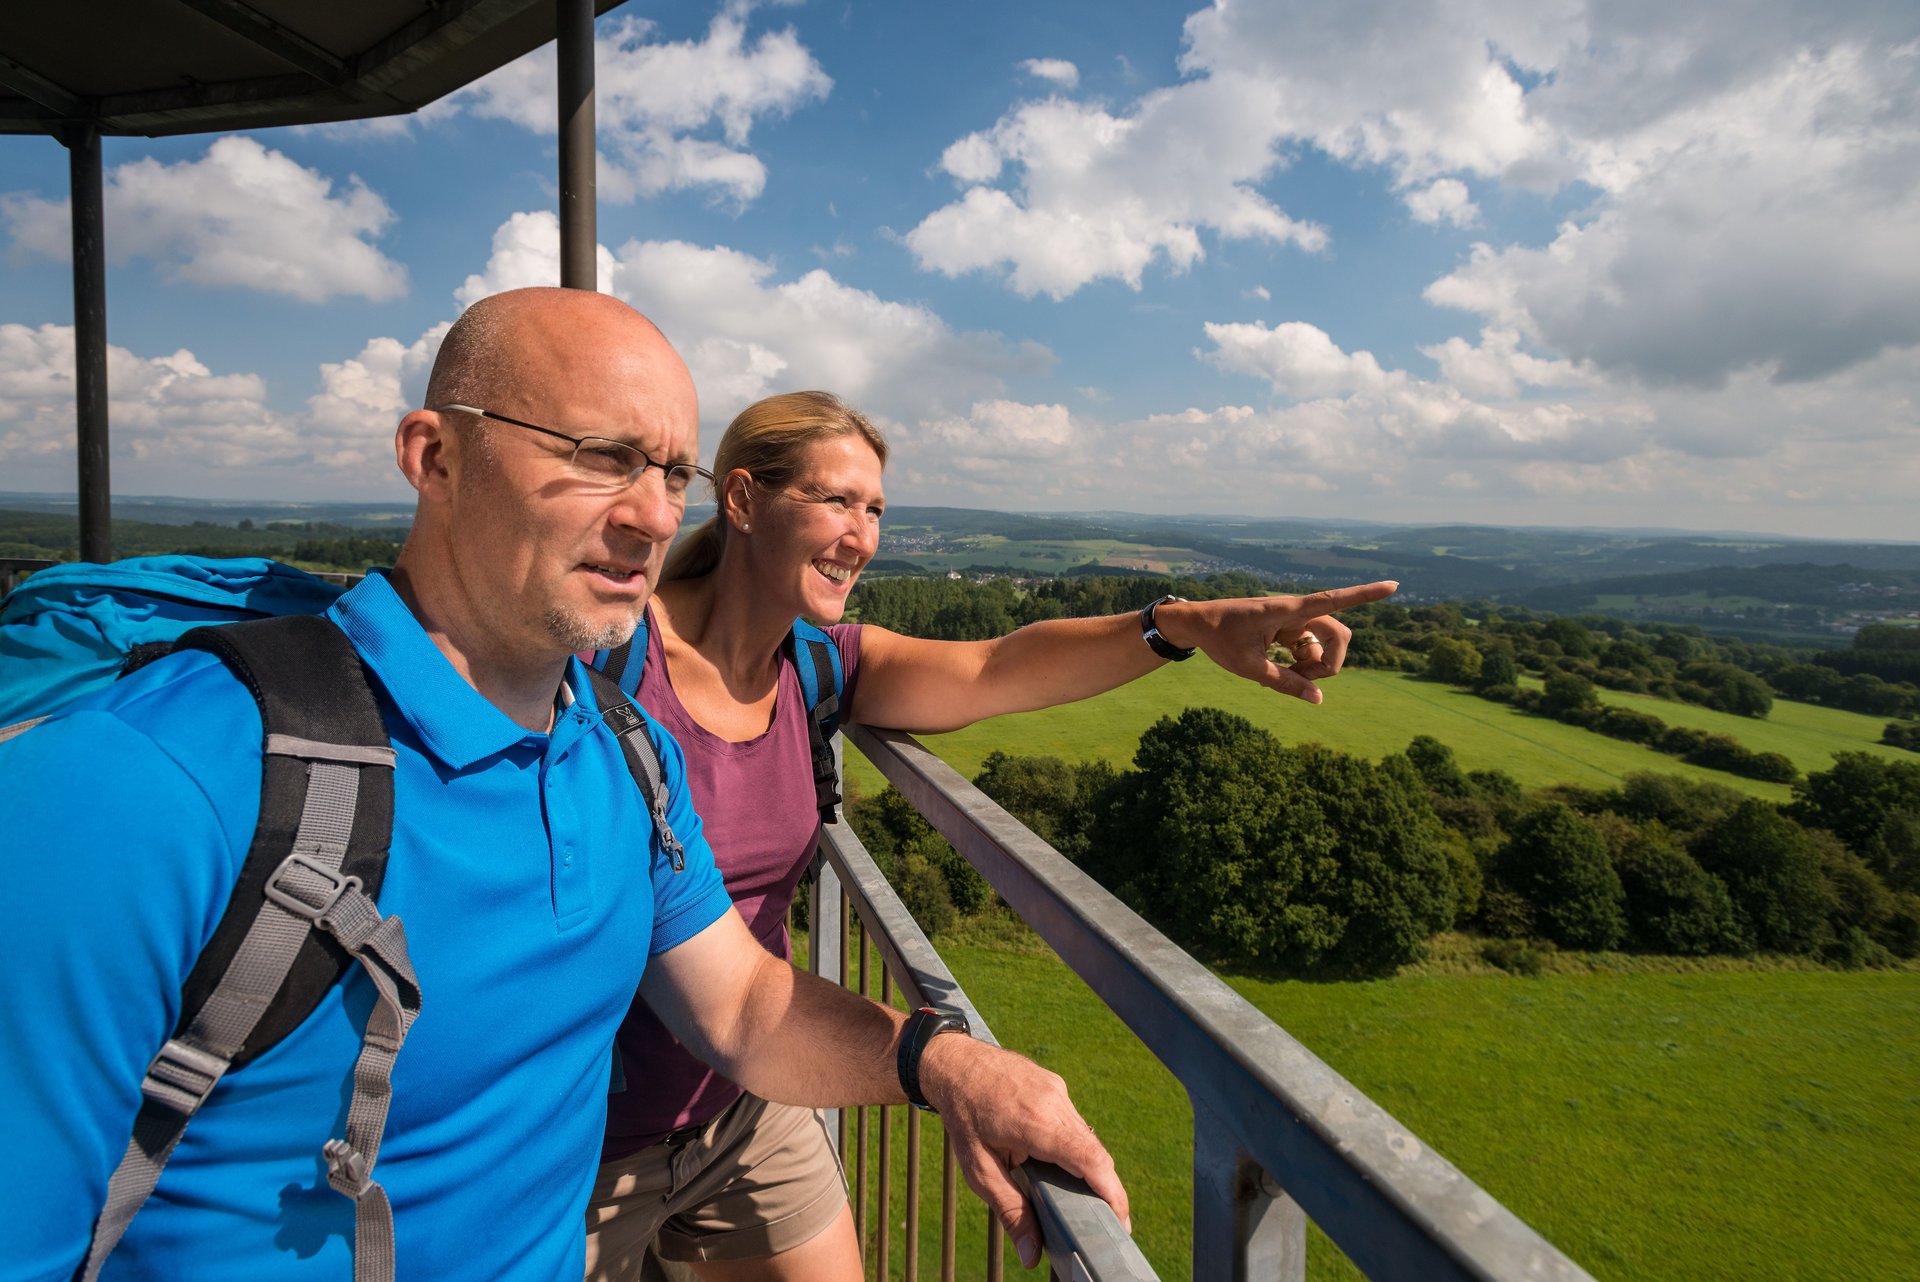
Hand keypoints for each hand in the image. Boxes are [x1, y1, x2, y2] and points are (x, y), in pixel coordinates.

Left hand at [917, 1035, 1129, 1269]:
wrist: (953, 1062)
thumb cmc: (962, 1116)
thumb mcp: (977, 1169)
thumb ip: (1009, 1209)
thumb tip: (1031, 1254)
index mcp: (1036, 1124)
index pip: (1091, 1160)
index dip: (1113, 1193)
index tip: (1121, 1220)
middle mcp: (1054, 1102)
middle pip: (1095, 1153)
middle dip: (1105, 1188)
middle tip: (1105, 1221)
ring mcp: (1057, 1090)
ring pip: (1086, 1137)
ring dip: (1087, 1166)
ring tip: (1080, 1195)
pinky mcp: (1055, 1085)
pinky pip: (1074, 1121)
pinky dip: (1073, 1145)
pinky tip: (1057, 1161)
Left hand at [1160, 581, 1398, 703]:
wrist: (1196, 624)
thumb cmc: (1219, 640)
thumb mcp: (1249, 668)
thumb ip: (1284, 683)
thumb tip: (1319, 699)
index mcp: (1287, 611)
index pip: (1333, 600)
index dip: (1365, 595)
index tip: (1395, 585)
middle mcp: (1295, 611)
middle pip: (1337, 636)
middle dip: (1331, 663)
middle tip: (1303, 681)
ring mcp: (1293, 620)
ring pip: (1324, 645)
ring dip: (1314, 666)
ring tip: (1284, 676)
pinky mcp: (1288, 628)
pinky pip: (1310, 648)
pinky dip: (1303, 664)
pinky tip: (1279, 670)